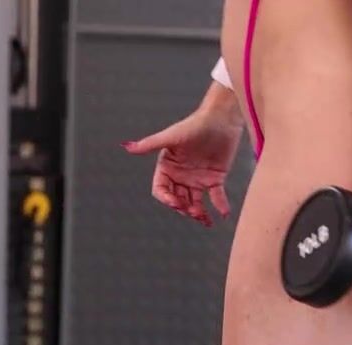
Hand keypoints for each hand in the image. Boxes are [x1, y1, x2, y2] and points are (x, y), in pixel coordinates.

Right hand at [123, 95, 242, 226]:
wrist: (221, 118)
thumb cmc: (195, 124)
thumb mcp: (171, 136)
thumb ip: (150, 144)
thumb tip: (127, 146)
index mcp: (167, 168)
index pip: (161, 190)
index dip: (167, 199)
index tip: (177, 203)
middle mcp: (181, 176)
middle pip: (178, 200)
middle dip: (184, 208)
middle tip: (194, 211)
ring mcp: (197, 179)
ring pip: (195, 203)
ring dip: (198, 213)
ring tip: (205, 219)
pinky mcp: (215, 178)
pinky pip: (217, 197)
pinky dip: (220, 206)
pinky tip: (223, 214)